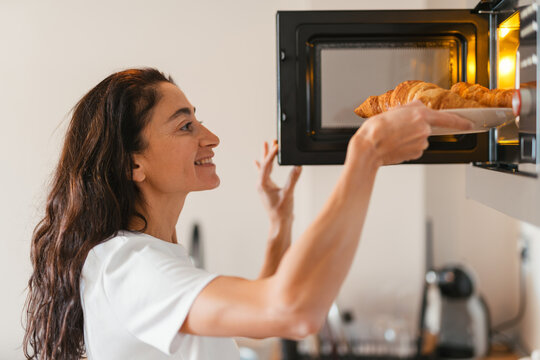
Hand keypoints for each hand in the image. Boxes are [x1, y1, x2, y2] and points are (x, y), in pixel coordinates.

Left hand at [255, 140, 301, 223]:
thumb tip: (298, 166)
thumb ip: (293, 179)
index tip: (277, 145)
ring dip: (266, 157)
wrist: (279, 223)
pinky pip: (264, 174)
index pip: (267, 165)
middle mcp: (261, 184)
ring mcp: (264, 186)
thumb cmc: (282, 211)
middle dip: (267, 152)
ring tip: (266, 145)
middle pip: (264, 164)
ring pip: (264, 168)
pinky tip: (257, 162)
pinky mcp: (267, 189)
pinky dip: (263, 166)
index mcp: (263, 184)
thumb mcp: (288, 194)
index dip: (272, 154)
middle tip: (271, 141)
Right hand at [349, 101, 472, 165]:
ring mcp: (421, 143)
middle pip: (427, 128)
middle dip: (415, 128)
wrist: (369, 148)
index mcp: (420, 115)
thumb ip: (411, 107)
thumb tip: (419, 107)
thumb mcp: (394, 110)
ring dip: (410, 138)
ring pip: (420, 139)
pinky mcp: (415, 153)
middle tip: (398, 128)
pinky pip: (415, 148)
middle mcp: (424, 129)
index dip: (460, 122)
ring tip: (394, 137)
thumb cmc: (376, 129)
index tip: (469, 124)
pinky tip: (396, 145)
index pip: (447, 119)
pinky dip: (407, 146)